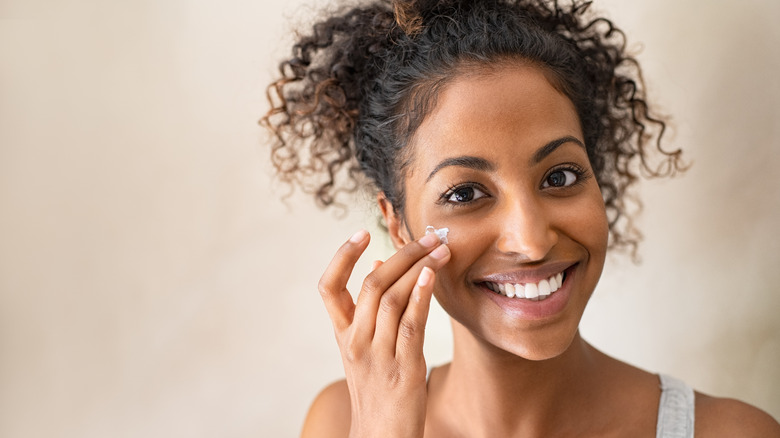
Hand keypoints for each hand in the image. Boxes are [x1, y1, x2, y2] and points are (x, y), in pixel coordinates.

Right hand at [318, 229, 449, 437]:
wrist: (381, 437)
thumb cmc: (377, 389)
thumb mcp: (364, 349)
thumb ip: (369, 310)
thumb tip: (378, 266)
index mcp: (344, 335)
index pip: (329, 288)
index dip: (342, 257)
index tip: (360, 233)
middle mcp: (356, 342)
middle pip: (372, 285)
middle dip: (402, 254)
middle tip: (428, 236)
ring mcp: (378, 356)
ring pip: (393, 299)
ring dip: (419, 268)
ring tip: (441, 250)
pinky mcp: (404, 369)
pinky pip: (411, 325)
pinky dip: (420, 296)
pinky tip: (431, 276)